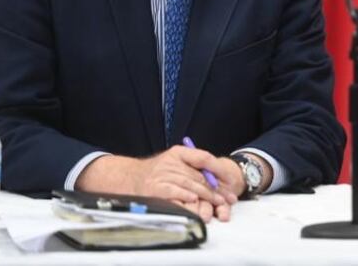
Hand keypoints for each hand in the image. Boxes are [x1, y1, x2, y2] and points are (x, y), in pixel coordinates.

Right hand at [76, 146, 238, 221]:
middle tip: (229, 198)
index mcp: (178, 153)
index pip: (203, 157)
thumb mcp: (172, 162)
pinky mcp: (155, 188)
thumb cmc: (155, 173)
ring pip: (190, 185)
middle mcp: (170, 161)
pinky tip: (195, 201)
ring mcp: (162, 175)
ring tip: (219, 203)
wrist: (127, 178)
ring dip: (206, 196)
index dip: (218, 169)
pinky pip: (174, 192)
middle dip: (217, 189)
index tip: (229, 179)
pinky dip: (185, 196)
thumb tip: (216, 179)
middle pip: (200, 175)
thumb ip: (191, 167)